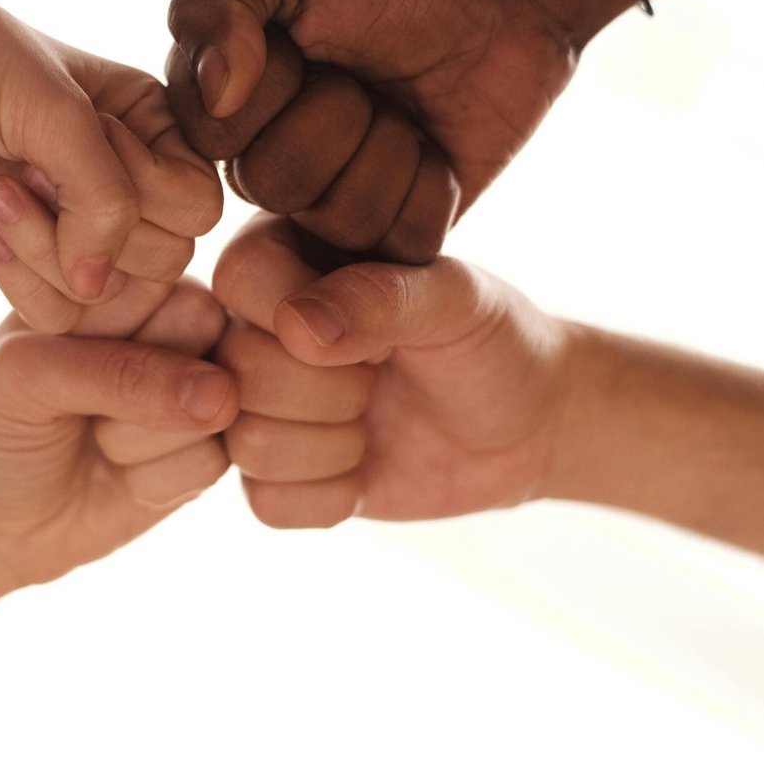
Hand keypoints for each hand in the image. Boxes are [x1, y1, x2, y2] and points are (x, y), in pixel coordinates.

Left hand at [0, 106, 220, 333]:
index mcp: (154, 129)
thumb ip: (103, 198)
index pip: (201, 206)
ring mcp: (77, 228)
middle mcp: (128, 182)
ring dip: (45, 247)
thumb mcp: (56, 112)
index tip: (91, 134)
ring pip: (107, 292)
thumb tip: (98, 285)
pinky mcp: (28, 263)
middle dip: (91, 224)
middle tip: (30, 170)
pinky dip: (20, 279)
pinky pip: (57, 313)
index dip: (149, 191)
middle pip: (166, 258)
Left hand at [0, 275, 237, 628]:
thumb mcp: (26, 376)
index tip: (58, 360)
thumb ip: (117, 370)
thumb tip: (225, 396)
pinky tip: (118, 477)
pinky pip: (214, 460)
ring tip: (93, 440)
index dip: (124, 333)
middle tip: (80, 403)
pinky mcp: (207, 452)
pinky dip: (153, 481)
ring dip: (139, 440)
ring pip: (219, 403)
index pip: (166, 279)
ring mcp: (196, 390)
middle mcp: (171, 324)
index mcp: (124, 278)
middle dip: (138, 387)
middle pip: (209, 332)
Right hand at [167, 0, 582, 256]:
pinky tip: (435, 148)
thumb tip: (215, 92)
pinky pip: (400, 247)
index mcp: (219, 100)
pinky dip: (432, 188)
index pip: (211, 134)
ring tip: (400, 106)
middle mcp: (262, 161)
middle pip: (271, 184)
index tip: (301, 36)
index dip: (269, 85)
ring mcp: (329, 206)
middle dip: (337, 112)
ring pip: (338, 219)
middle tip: (363, 72)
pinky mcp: (394, 237)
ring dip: (389, 146)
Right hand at [212, 214, 569, 527]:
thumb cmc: (489, 341)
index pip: (240, 277)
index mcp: (290, 259)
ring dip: (334, 446)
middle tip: (383, 375)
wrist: (525, 425)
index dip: (299, 317)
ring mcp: (261, 407)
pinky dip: (332, 497)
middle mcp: (258, 330)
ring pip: (246, 444)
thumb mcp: (455, 301)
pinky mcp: (276, 476)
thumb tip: (296, 324)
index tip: (376, 332)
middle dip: (331, 390)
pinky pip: (267, 503)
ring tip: (376, 417)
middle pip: (237, 373)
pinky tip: (367, 468)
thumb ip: (379, 298)